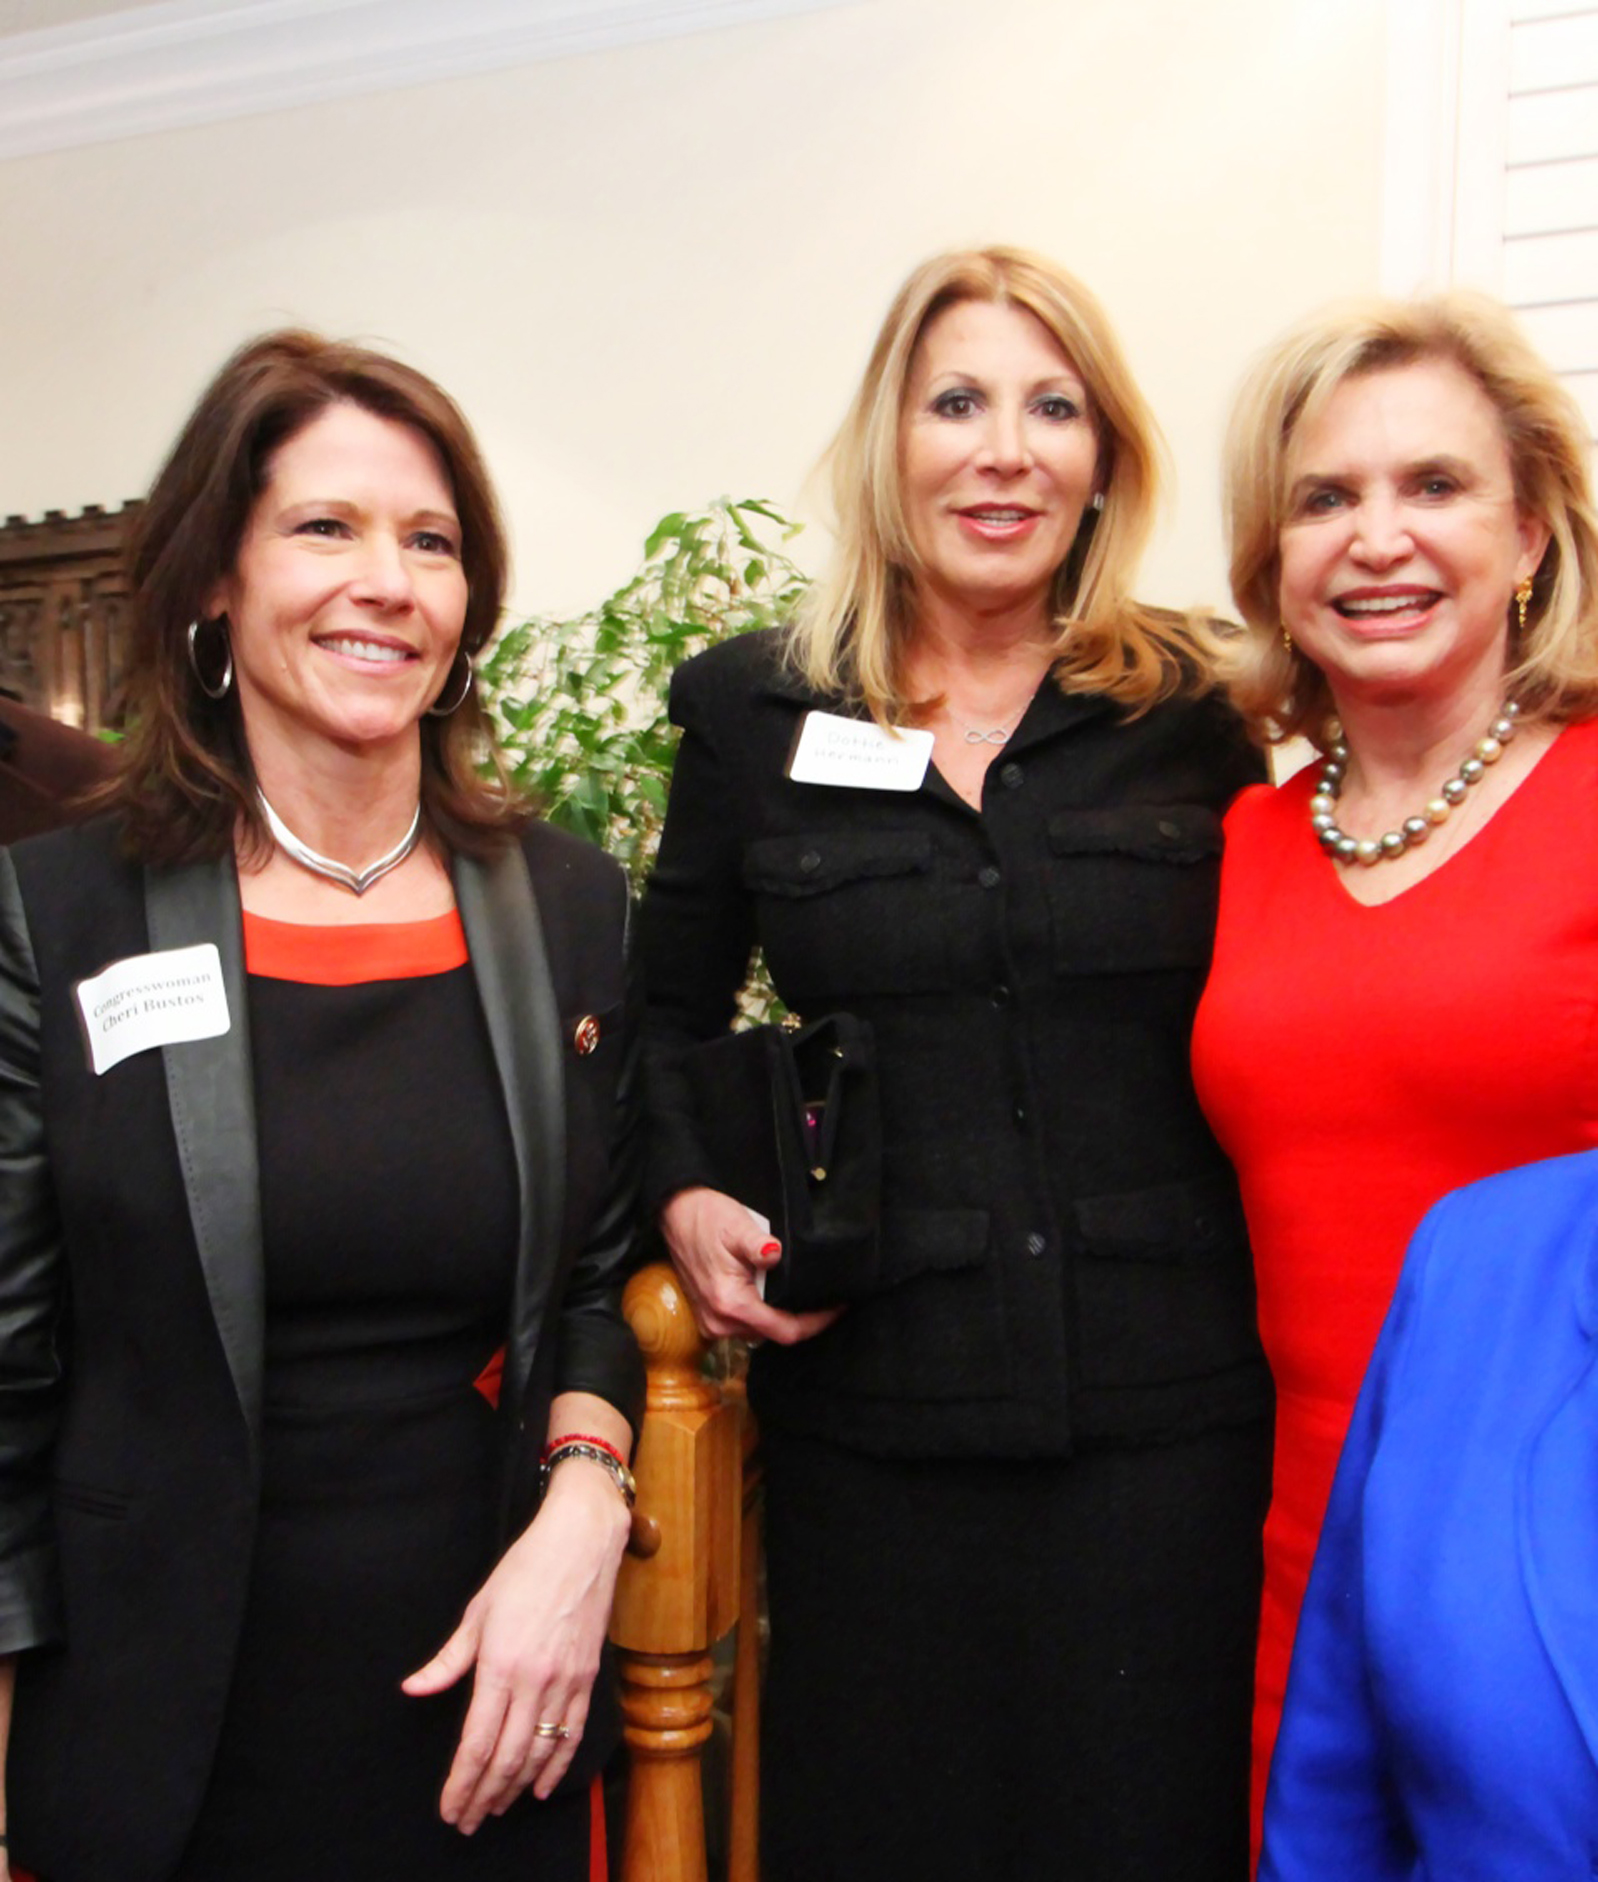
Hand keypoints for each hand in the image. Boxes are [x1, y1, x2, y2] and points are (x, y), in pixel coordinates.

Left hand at [400, 1463, 630, 1833]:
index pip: (477, 1742)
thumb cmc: (525, 1569)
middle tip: (468, 1820)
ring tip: (496, 1808)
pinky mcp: (589, 1676)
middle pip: (508, 1757)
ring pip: (540, 1752)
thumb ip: (447, 1660)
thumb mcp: (477, 1611)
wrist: (582, 1542)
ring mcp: (566, 1681)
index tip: (450, 1808)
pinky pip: (573, 1733)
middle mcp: (535, 1680)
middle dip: (485, 1795)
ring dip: (516, 1787)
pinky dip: (557, 1766)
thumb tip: (413, 1690)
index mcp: (501, 1664)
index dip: (462, 1782)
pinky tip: (541, 1786)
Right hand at [659, 1186, 841, 1343]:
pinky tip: (778, 1293)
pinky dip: (766, 1312)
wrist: (675, 1214)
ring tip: (805, 1293)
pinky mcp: (710, 1316)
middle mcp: (720, 1323)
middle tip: (826, 1296)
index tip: (838, 1307)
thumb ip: (757, 1245)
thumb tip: (775, 1254)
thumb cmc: (707, 1217)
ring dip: (783, 1315)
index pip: (785, 1330)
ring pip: (761, 1330)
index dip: (816, 1323)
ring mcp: (712, 1323)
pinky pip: (747, 1324)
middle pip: (775, 1334)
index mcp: (731, 1304)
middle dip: (802, 1318)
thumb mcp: (737, 1225)